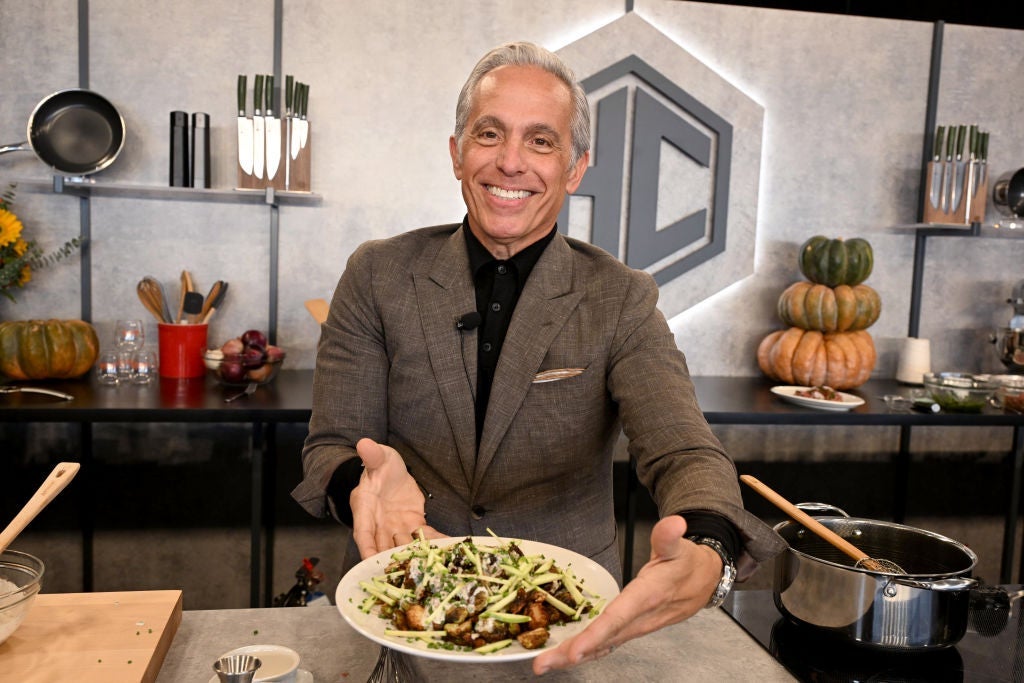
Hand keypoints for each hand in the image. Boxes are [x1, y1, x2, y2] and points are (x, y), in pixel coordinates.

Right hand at [349, 437, 443, 558]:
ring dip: (412, 555)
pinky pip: (422, 536)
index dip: (367, 548)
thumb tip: (364, 443)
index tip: (371, 562)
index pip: (363, 532)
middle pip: (383, 546)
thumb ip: (373, 455)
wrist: (392, 471)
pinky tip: (446, 548)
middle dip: (392, 559)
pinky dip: (432, 542)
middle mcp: (378, 523)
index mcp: (365, 508)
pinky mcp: (412, 524)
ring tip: (427, 565)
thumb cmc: (380, 465)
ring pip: (402, 545)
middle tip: (404, 571)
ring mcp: (395, 526)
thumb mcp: (379, 457)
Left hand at [533, 515, 721, 674]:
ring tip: (545, 664)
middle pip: (603, 639)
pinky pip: (608, 645)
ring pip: (603, 646)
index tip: (574, 651)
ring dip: (573, 656)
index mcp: (648, 597)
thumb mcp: (679, 546)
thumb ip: (669, 536)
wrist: (706, 580)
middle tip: (542, 664)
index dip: (596, 635)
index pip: (618, 618)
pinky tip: (568, 658)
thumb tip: (675, 523)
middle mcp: (640, 618)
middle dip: (572, 653)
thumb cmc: (687, 562)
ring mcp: (636, 627)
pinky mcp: (633, 629)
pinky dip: (588, 653)